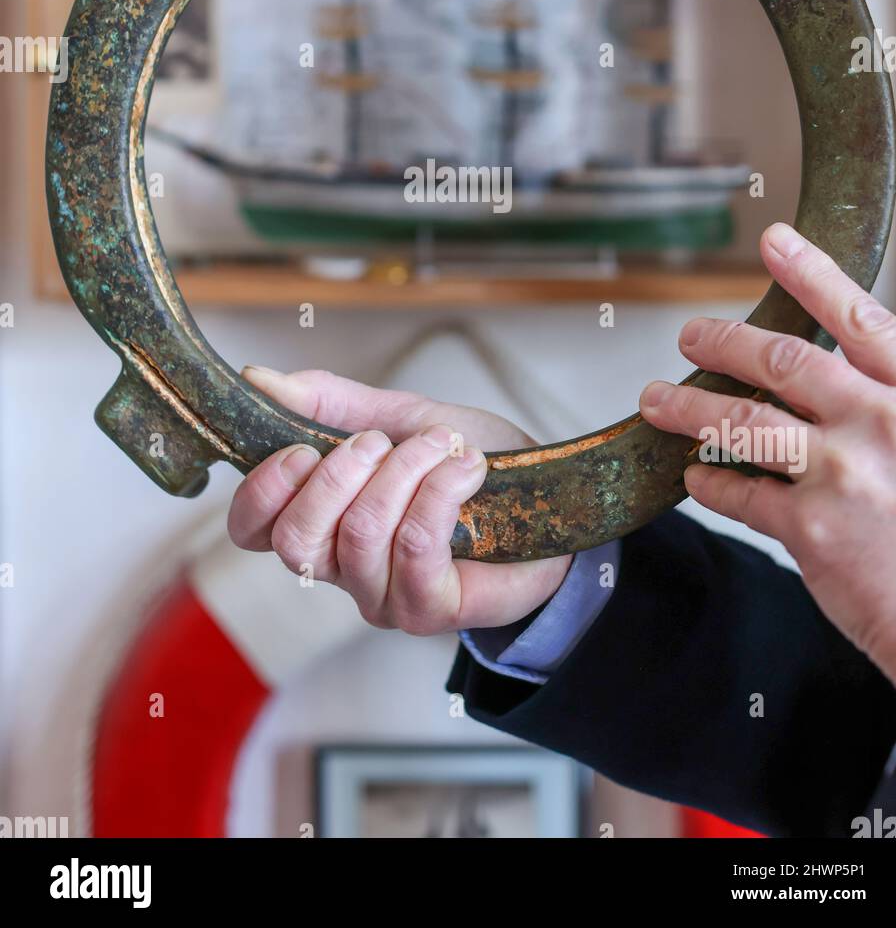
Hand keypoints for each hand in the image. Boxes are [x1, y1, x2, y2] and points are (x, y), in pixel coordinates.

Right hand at [228, 368, 570, 633]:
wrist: (552, 502)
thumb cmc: (472, 462)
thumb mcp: (402, 416)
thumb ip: (331, 403)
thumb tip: (259, 378)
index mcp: (322, 522)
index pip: (252, 530)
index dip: (263, 490)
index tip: (301, 449)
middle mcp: (343, 569)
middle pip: (297, 539)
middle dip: (337, 476)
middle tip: (382, 442)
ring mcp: (384, 596)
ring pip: (360, 535)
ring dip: (405, 473)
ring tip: (444, 445)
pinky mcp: (430, 608)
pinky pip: (413, 549)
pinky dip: (439, 492)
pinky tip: (469, 468)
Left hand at [639, 221, 895, 709]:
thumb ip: (895, 404)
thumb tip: (841, 376)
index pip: (859, 318)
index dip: (813, 273)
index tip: (773, 241)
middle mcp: (882, 425)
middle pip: (784, 361)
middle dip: (726, 340)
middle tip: (690, 332)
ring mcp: (845, 476)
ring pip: (744, 421)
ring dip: (690, 405)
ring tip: (657, 399)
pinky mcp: (813, 531)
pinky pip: (740, 493)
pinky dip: (709, 480)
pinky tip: (694, 476)